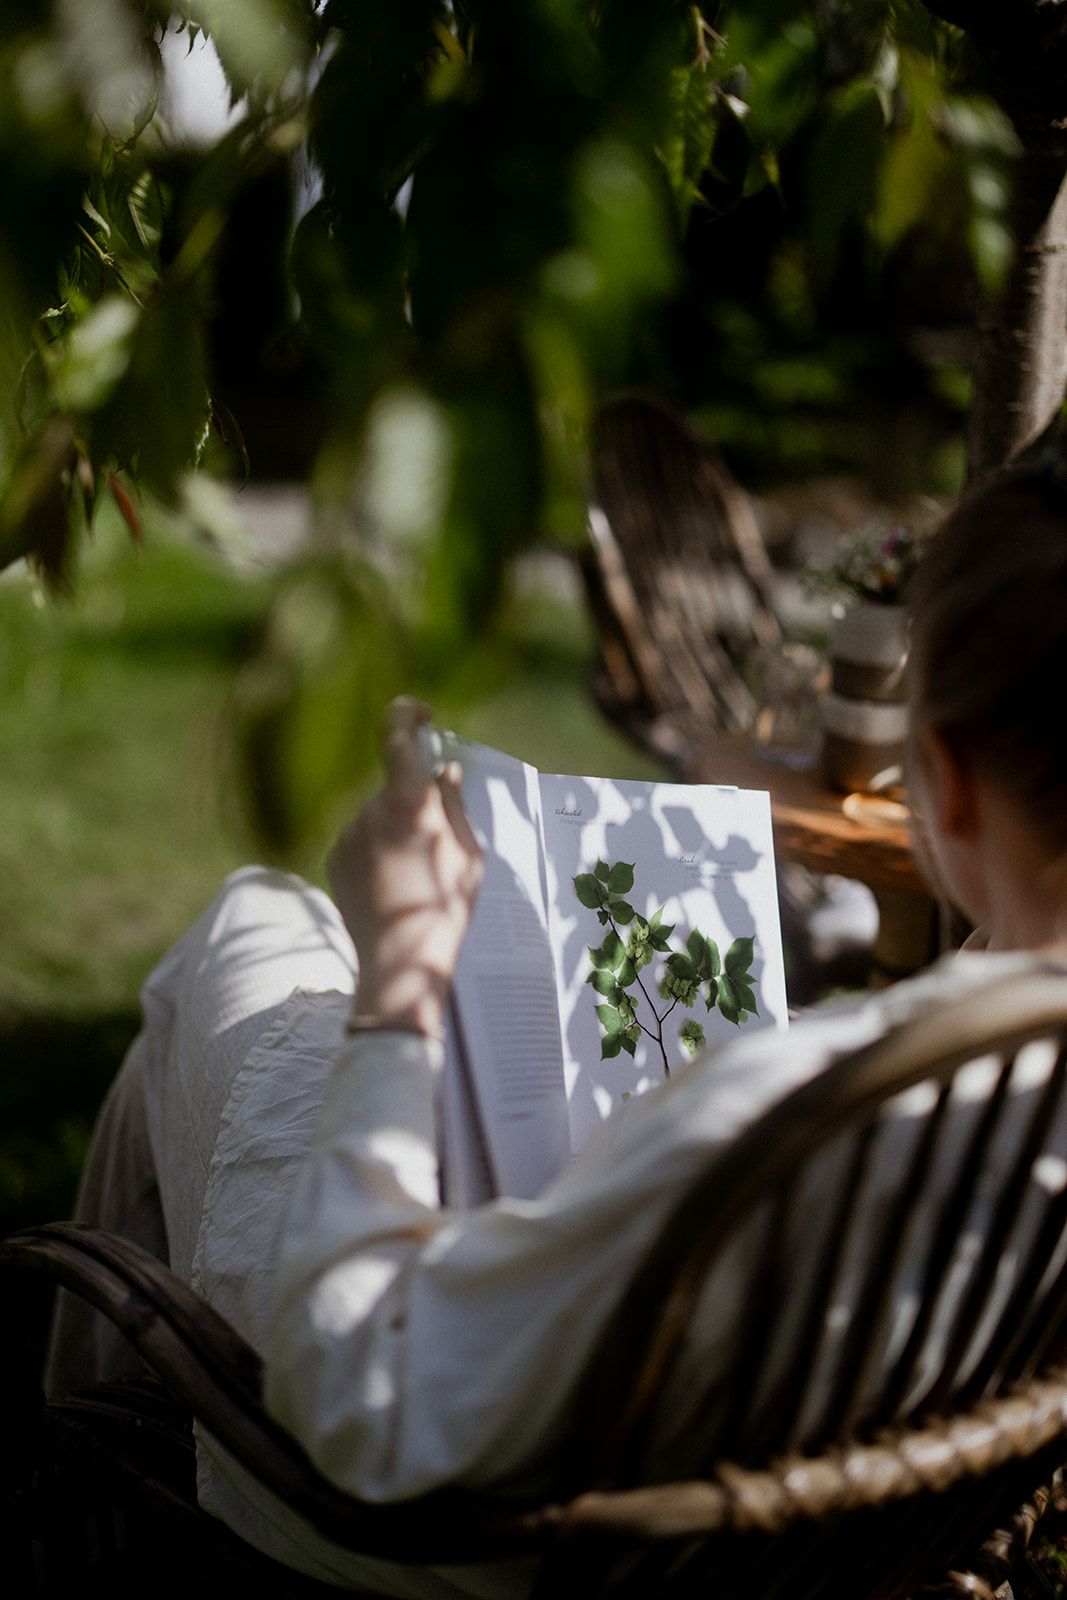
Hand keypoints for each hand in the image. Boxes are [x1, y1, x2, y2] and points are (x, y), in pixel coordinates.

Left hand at [327, 698, 483, 1038]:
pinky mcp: (333, 858)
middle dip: (415, 804)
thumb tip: (444, 772)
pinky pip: (360, 841)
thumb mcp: (469, 855)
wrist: (401, 964)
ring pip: (377, 817)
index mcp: (409, 802)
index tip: (422, 715)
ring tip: (415, 879)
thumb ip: (454, 805)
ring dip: (396, 833)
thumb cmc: (446, 909)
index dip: (406, 713)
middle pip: (395, 787)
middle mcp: (370, 810)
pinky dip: (377, 853)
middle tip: (437, 848)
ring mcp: (347, 835)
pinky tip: (392, 888)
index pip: (396, 735)